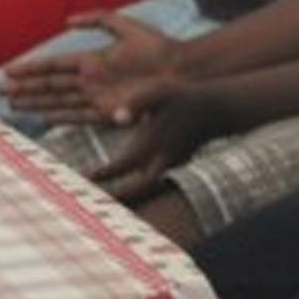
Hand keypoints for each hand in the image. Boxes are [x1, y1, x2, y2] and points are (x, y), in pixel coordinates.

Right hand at [0, 10, 181, 124]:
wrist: (183, 72)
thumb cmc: (160, 49)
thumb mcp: (128, 28)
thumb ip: (99, 20)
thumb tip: (69, 20)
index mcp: (94, 60)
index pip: (55, 65)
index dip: (32, 68)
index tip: (9, 71)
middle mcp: (92, 80)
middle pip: (51, 85)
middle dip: (26, 89)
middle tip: (0, 93)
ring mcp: (99, 97)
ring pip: (59, 101)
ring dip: (36, 103)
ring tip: (12, 106)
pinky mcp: (110, 112)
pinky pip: (78, 116)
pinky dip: (59, 117)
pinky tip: (42, 117)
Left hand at [89, 89, 222, 203]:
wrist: (217, 108)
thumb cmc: (184, 97)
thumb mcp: (159, 93)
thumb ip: (137, 103)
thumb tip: (118, 117)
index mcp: (153, 145)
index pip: (120, 167)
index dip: (100, 175)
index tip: (81, 180)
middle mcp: (162, 159)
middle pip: (137, 189)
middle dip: (118, 198)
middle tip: (96, 205)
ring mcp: (172, 161)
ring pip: (148, 185)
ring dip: (131, 193)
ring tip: (110, 198)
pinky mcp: (178, 159)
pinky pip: (157, 175)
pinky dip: (143, 181)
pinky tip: (135, 178)